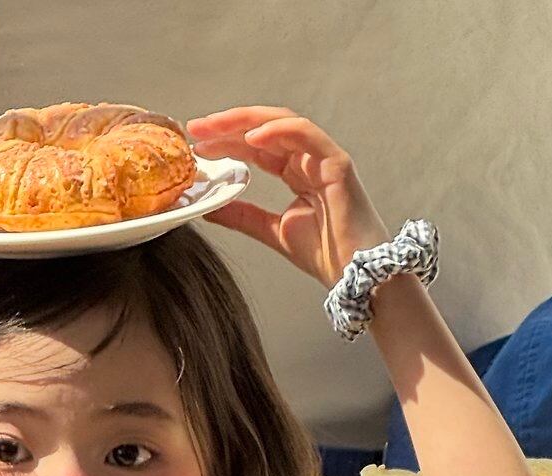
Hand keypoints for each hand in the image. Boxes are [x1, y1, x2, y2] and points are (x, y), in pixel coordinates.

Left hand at [186, 107, 390, 289]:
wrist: (355, 277)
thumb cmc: (327, 256)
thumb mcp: (271, 231)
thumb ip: (243, 215)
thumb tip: (210, 206)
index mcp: (297, 173)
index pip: (257, 147)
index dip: (226, 142)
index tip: (197, 145)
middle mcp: (310, 160)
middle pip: (265, 129)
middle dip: (228, 125)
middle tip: (196, 128)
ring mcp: (325, 158)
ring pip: (282, 123)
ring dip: (245, 121)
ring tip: (214, 128)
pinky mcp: (338, 164)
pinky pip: (306, 134)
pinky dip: (278, 131)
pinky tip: (251, 137)